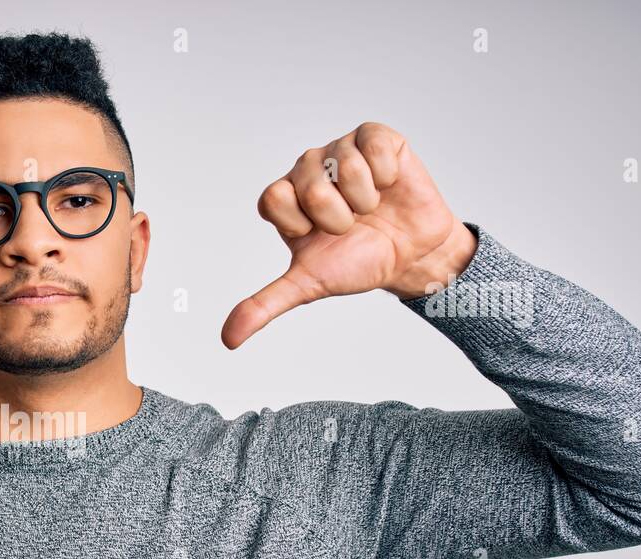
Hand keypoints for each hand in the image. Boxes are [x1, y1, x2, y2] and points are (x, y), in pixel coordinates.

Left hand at [222, 121, 477, 347]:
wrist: (411, 257)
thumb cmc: (357, 263)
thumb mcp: (307, 285)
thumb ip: (264, 305)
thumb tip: (228, 340)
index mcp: (285, 198)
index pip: (272, 199)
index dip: (300, 223)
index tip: (316, 236)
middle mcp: (308, 169)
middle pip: (308, 185)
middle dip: (336, 216)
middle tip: (350, 225)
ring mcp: (341, 149)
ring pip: (343, 165)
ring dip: (364, 199)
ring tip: (371, 207)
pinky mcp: (375, 137)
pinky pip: (373, 145)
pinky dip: (386, 173)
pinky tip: (389, 185)